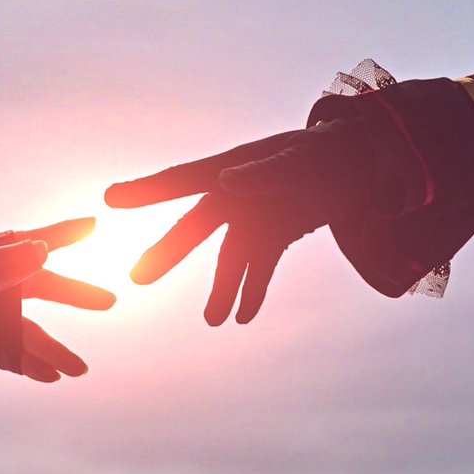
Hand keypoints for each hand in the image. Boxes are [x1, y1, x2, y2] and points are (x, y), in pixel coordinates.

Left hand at [0, 217, 113, 383]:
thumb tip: (42, 249)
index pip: (24, 242)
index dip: (60, 234)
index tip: (93, 225)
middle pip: (38, 287)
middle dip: (73, 296)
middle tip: (109, 302)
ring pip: (30, 330)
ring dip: (54, 349)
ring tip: (79, 369)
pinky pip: (15, 355)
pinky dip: (33, 365)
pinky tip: (53, 377)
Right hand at [105, 120, 372, 324]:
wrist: (362, 163)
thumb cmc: (328, 151)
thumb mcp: (301, 159)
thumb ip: (265, 172)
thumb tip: (226, 182)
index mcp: (233, 166)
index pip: (182, 180)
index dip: (146, 191)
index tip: (110, 199)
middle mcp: (236, 194)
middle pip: (197, 227)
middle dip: (169, 253)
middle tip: (137, 278)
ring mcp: (254, 216)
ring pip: (230, 258)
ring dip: (223, 288)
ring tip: (214, 322)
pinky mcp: (276, 234)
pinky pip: (259, 267)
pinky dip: (253, 290)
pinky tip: (244, 316)